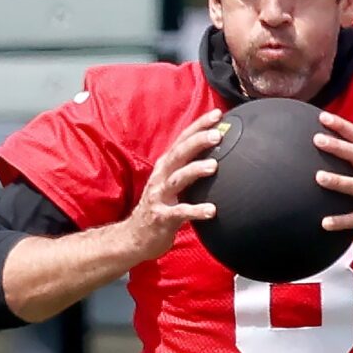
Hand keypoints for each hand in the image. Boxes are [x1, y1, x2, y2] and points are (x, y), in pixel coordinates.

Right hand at [123, 114, 222, 260]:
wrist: (134, 237)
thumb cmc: (159, 208)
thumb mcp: (171, 184)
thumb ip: (188, 170)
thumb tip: (216, 156)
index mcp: (165, 167)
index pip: (182, 140)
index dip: (198, 126)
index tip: (217, 114)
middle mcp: (160, 178)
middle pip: (179, 154)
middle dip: (197, 142)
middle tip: (218, 134)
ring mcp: (159, 197)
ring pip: (177, 179)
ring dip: (195, 170)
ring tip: (214, 166)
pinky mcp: (161, 218)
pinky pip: (179, 213)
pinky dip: (195, 210)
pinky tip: (211, 210)